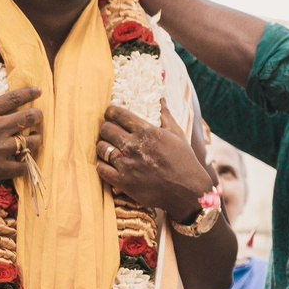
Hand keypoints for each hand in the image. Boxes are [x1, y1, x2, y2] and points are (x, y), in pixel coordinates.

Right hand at [0, 86, 41, 193]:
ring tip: (35, 140)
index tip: (39, 91)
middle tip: (38, 118)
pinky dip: (26, 165)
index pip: (14, 98)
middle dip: (37, 116)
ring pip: (31, 143)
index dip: (30, 93)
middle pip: (29, 118)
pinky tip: (24, 163)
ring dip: (35, 140)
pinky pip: (23, 167)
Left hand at [98, 105, 212, 217]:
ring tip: (108, 148)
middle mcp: (133, 146)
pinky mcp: (122, 182)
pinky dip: (102, 165)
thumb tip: (160, 98)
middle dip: (106, 128)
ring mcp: (126, 164)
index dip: (111, 111)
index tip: (111, 113)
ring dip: (102, 146)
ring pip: (100, 148)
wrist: (187, 191)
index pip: (117, 114)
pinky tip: (108, 164)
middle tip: (110, 132)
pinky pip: (101, 168)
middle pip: (105, 129)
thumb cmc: (184, 160)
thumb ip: (165, 114)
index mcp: (146, 131)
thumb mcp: (177, 134)